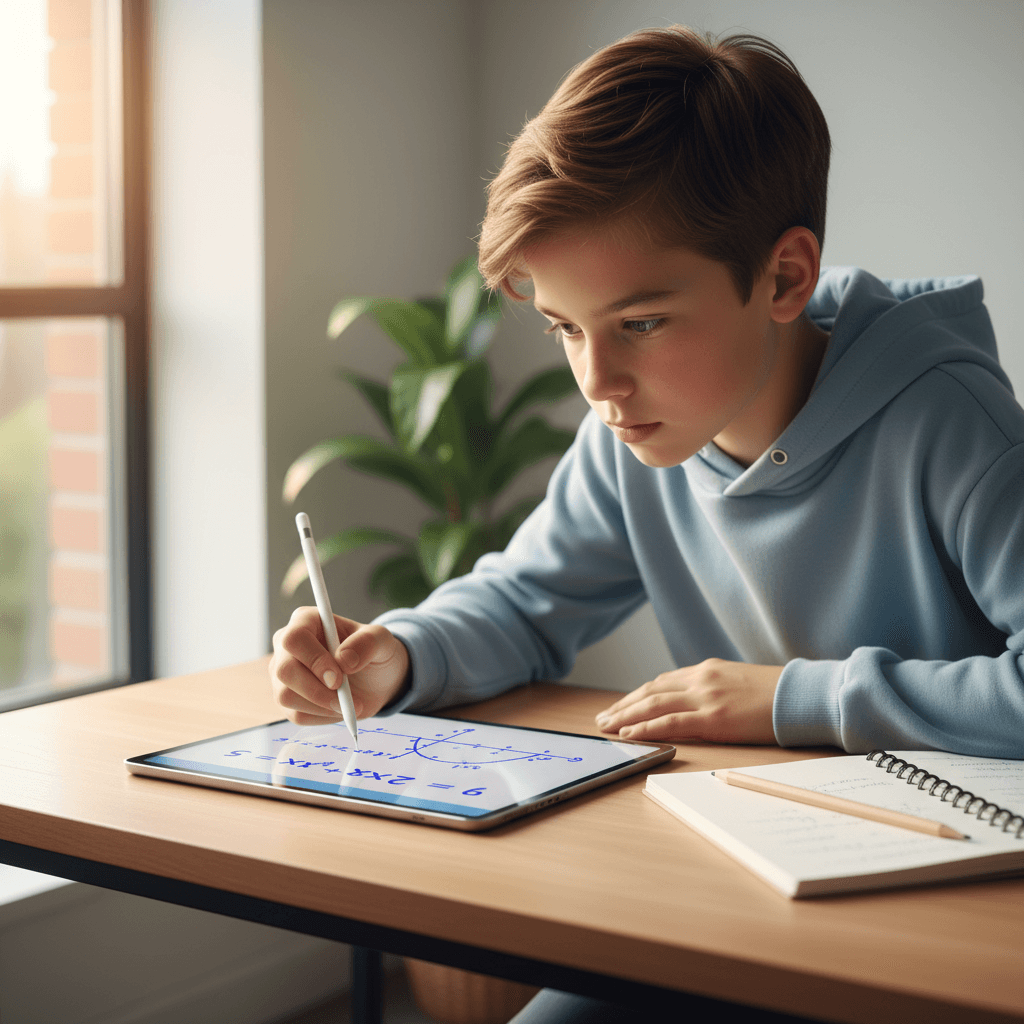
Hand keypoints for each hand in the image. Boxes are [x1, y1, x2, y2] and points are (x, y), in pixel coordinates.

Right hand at [270, 607, 410, 724]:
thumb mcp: (381, 640)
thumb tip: (343, 660)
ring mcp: (283, 673)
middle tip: (344, 699)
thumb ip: (366, 643)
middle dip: (315, 690)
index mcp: (306, 621)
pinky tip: (339, 707)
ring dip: (322, 706)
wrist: (375, 678)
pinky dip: (322, 716)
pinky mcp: (287, 698)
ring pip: (286, 696)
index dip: (314, 660)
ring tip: (349, 703)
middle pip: (284, 670)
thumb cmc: (373, 652)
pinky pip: (296, 714)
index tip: (338, 678)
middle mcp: (287, 646)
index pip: (295, 639)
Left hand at [594, 659, 781, 744]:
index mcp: (707, 670)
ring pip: (653, 705)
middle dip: (623, 706)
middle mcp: (701, 679)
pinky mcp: (715, 717)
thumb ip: (713, 690)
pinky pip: (671, 722)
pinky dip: (646, 728)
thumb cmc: (777, 694)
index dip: (637, 696)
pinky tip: (629, 734)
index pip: (661, 682)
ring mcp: (706, 697)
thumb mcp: (738, 683)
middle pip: (650, 691)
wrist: (804, 694)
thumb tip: (695, 705)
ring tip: (607, 727)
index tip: (621, 707)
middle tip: (602, 719)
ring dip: (626, 717)